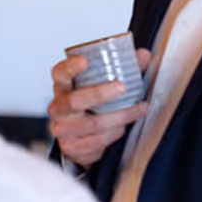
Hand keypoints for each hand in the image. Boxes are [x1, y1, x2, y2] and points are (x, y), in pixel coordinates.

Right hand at [48, 49, 151, 167]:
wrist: (75, 139)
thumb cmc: (87, 107)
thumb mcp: (98, 87)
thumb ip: (120, 69)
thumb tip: (143, 55)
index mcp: (63, 88)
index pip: (60, 74)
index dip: (69, 67)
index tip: (83, 61)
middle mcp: (58, 107)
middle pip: (74, 101)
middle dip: (100, 94)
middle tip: (122, 87)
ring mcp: (62, 128)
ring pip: (93, 123)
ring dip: (120, 116)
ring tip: (138, 109)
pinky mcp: (71, 146)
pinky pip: (98, 141)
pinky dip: (115, 133)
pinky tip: (122, 127)